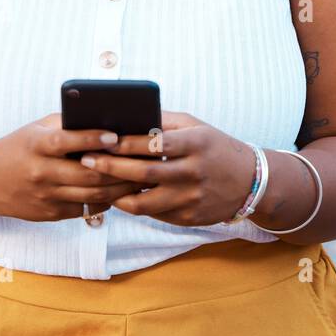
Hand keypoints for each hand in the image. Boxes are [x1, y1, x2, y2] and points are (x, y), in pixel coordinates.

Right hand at [0, 113, 145, 221]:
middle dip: (117, 169)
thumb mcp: (35, 129)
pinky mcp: (50, 214)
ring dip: (119, 188)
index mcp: (35, 146)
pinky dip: (105, 201)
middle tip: (142, 161)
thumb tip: (104, 118)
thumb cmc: (18, 147)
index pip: (66, 142)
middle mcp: (40, 173)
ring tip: (140, 178)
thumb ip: (65, 125)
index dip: (91, 138)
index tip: (115, 136)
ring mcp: (45, 196)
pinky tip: (121, 193)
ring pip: (90, 195)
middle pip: (86, 174)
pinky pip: (84, 209)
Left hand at [80, 112, 258, 226]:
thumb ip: (164, 122)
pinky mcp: (189, 218)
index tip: (101, 140)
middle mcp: (194, 172)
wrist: (250, 182)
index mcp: (195, 144)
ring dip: (116, 194)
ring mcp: (191, 198)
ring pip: (144, 202)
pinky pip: (154, 214)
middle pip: (144, 173)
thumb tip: (128, 117)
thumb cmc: (215, 147)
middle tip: (86, 161)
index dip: (125, 143)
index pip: (154, 143)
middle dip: (110, 167)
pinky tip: (118, 197)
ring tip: (97, 184)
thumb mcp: (196, 127)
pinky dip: (134, 206)